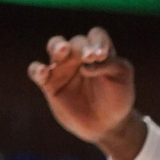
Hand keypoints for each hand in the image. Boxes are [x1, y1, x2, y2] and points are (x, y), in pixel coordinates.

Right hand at [28, 29, 144, 159]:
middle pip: (75, 41)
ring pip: (54, 47)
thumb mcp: (122, 76)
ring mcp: (63, 69)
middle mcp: (79, 56)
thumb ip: (110, 64)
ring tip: (63, 50)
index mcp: (99, 50)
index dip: (97, 41)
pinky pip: (37, 72)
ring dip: (57, 46)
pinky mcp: (49, 85)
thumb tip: (86, 64)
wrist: (107, 124)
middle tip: (87, 56)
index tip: (102, 56)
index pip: (95, 35)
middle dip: (80, 46)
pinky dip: (37, 69)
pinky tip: (44, 72)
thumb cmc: (117, 96)